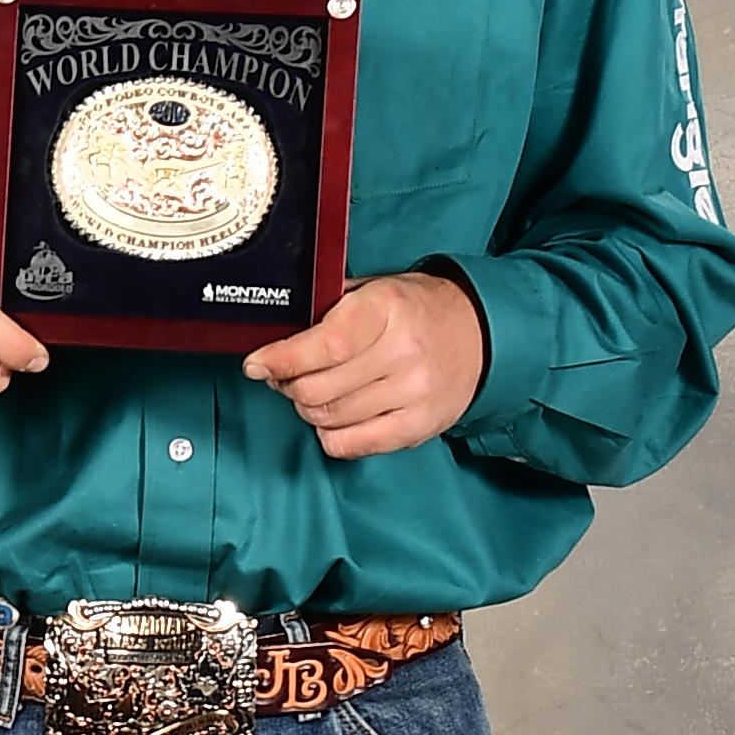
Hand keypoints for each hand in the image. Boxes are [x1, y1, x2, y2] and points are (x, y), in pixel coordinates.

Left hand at [243, 272, 487, 458]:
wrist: (478, 334)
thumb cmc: (415, 311)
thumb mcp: (373, 290)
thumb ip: (326, 310)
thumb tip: (273, 338)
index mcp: (387, 309)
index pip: (324, 346)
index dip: (281, 360)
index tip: (256, 363)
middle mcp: (403, 352)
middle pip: (318, 389)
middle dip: (288, 385)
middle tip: (285, 376)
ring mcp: (414, 393)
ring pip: (329, 418)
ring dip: (308, 408)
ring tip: (315, 390)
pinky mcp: (418, 427)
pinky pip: (351, 444)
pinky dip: (331, 433)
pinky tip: (337, 416)